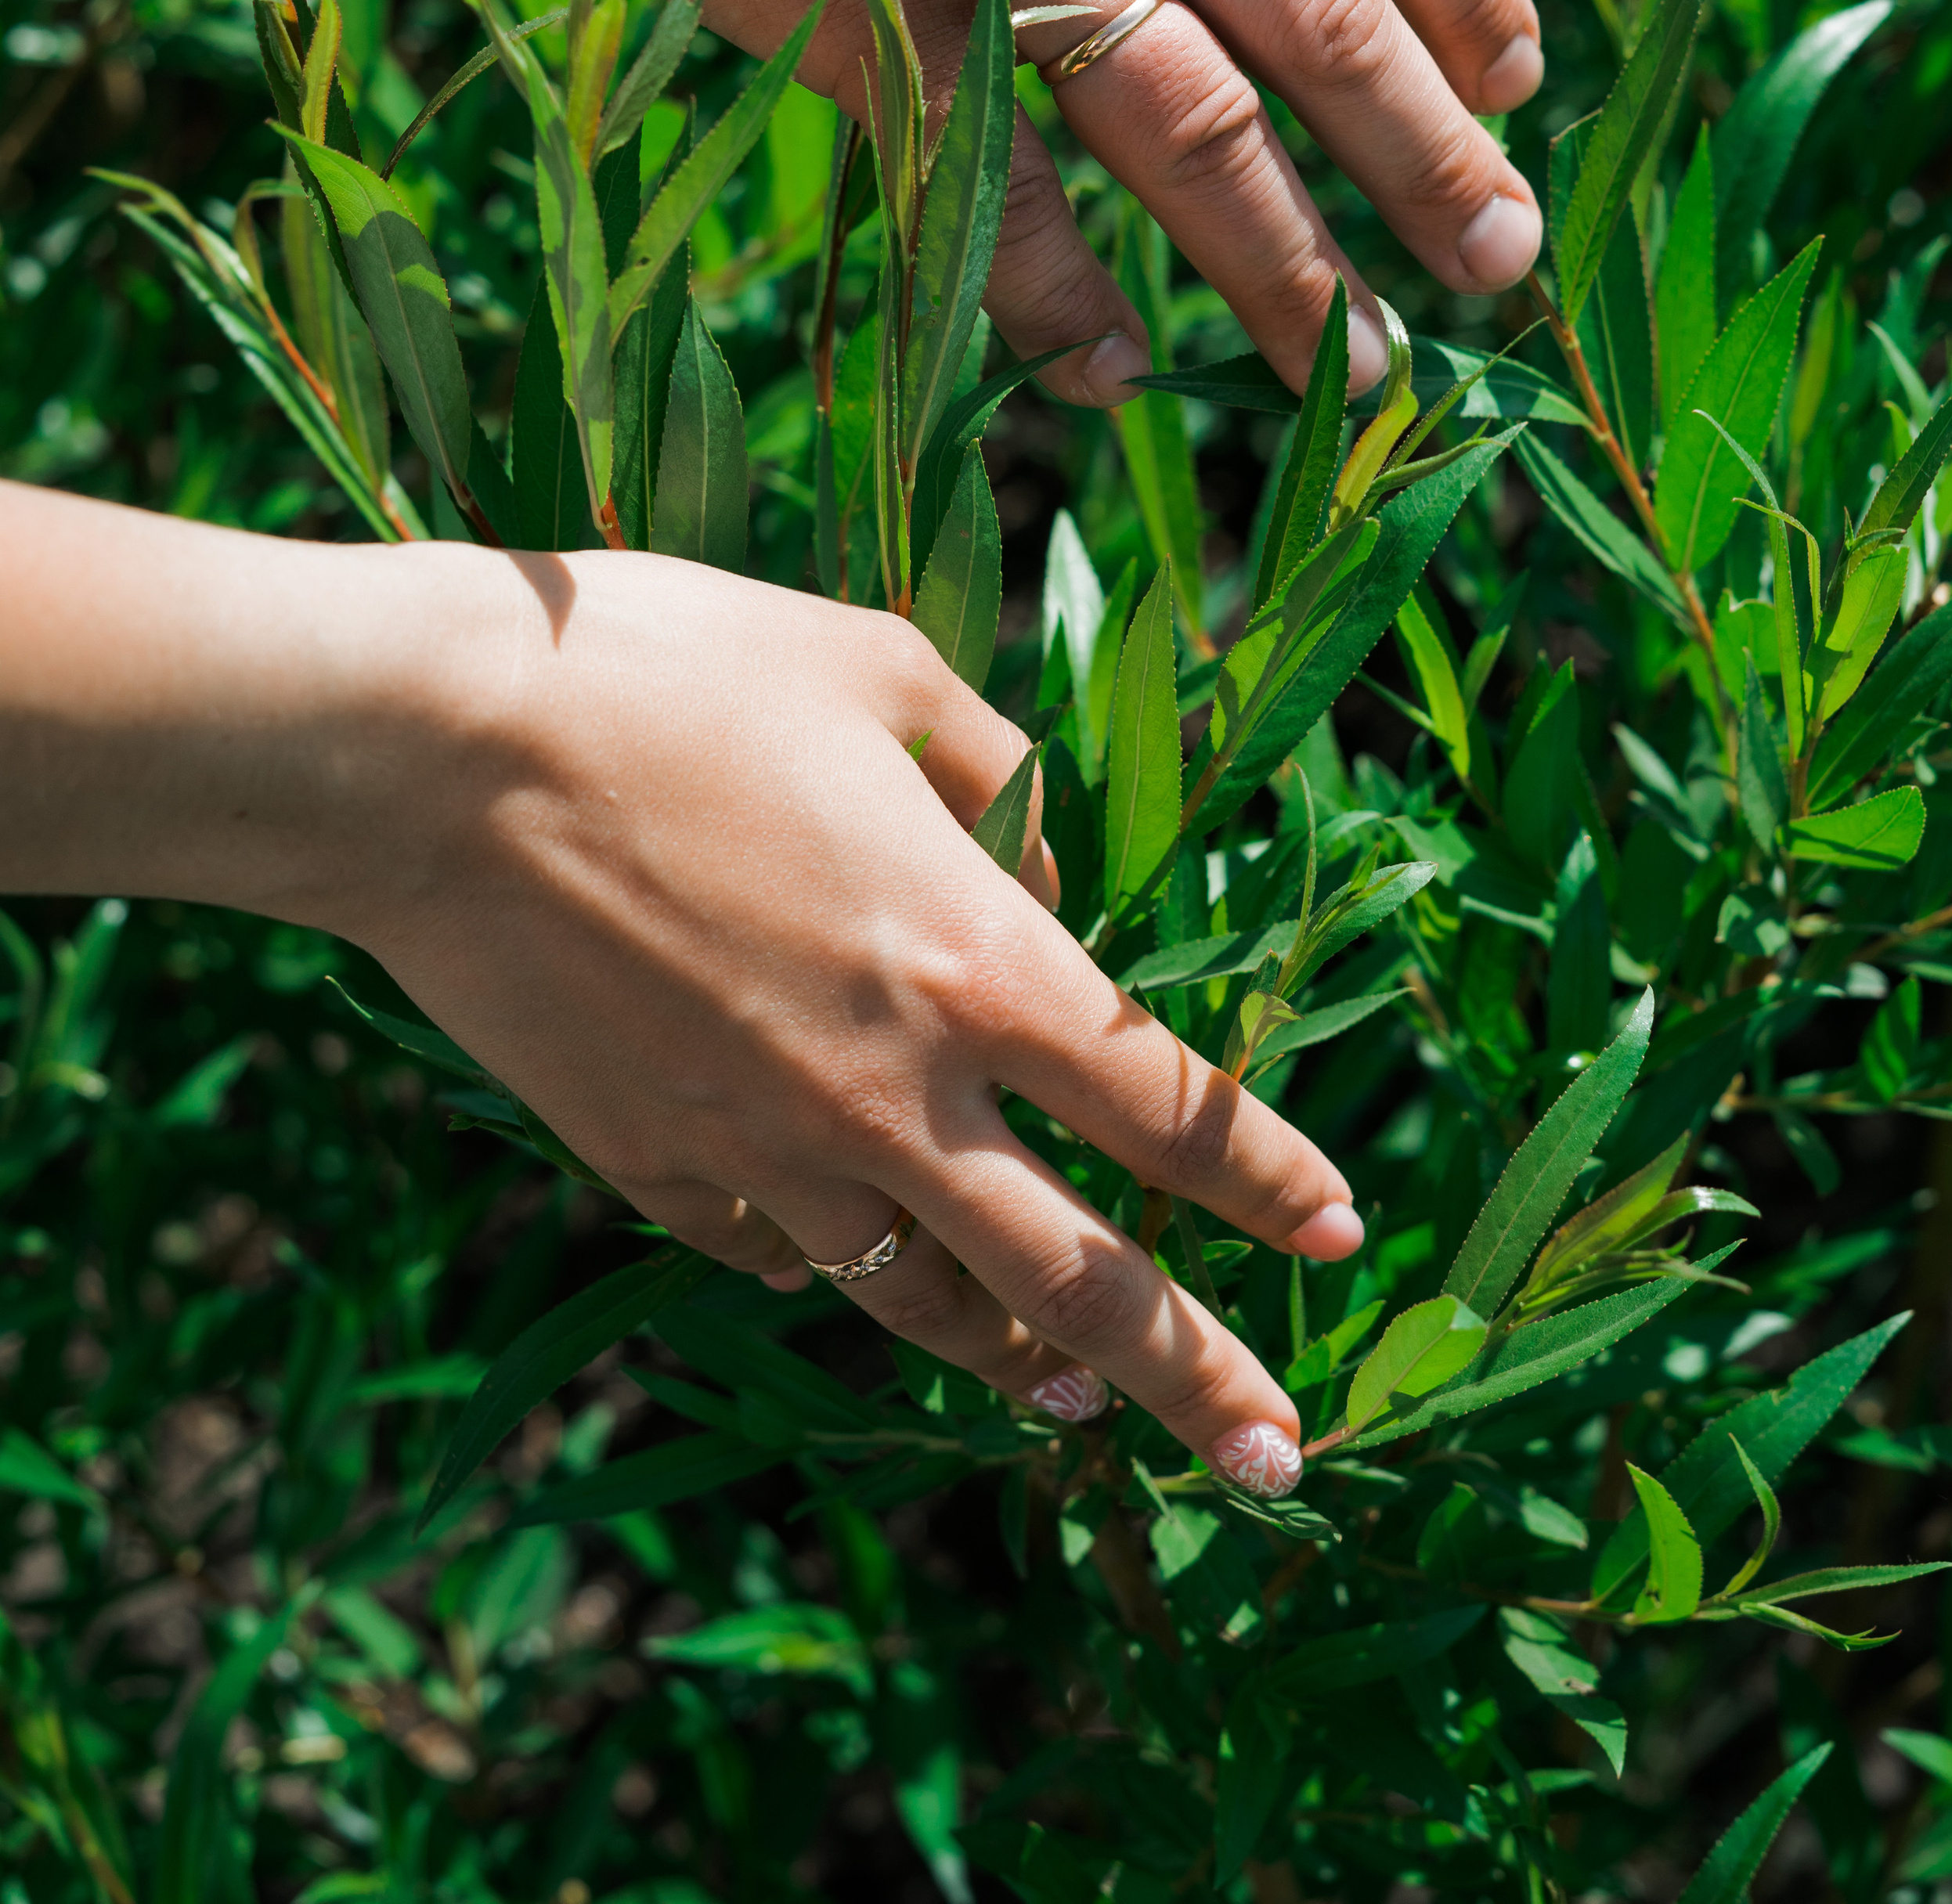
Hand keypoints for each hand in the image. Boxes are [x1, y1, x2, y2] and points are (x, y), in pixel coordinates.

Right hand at [4, 487, 1360, 1489]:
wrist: (429, 755)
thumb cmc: (667, 673)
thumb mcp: (873, 666)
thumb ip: (995, 771)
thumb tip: (1041, 859)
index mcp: (972, 958)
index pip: (1167, 1106)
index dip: (1269, 1179)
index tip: (1342, 1235)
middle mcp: (892, 1089)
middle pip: (1081, 1277)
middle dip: (1200, 1377)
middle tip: (1282, 1466)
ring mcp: (767, 1149)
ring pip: (925, 1299)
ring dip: (1020, 1358)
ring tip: (1082, 1401)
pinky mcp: (655, 1168)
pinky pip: (782, 1256)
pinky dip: (842, 1269)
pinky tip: (865, 1271)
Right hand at [412, 0, 1543, 403]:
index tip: (1522, 80)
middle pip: (1327, 21)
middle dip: (1435, 160)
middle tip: (1504, 268)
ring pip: (1199, 129)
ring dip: (1292, 268)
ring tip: (1358, 373)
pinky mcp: (872, 17)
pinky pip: (996, 190)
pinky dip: (1056, 297)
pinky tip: (1110, 372)